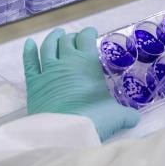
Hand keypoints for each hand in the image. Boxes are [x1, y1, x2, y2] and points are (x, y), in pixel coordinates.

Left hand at [23, 27, 139, 140]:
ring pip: (48, 46)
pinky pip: (29, 62)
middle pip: (67, 40)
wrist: (65, 133)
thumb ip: (127, 114)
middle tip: (76, 38)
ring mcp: (47, 70)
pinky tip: (29, 44)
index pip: (86, 38)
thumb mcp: (117, 116)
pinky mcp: (33, 83)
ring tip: (57, 34)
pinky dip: (28, 51)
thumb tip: (135, 118)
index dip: (89, 33)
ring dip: (53, 38)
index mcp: (87, 62)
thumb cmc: (94, 118)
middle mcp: (66, 60)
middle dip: (72, 36)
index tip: (92, 33)